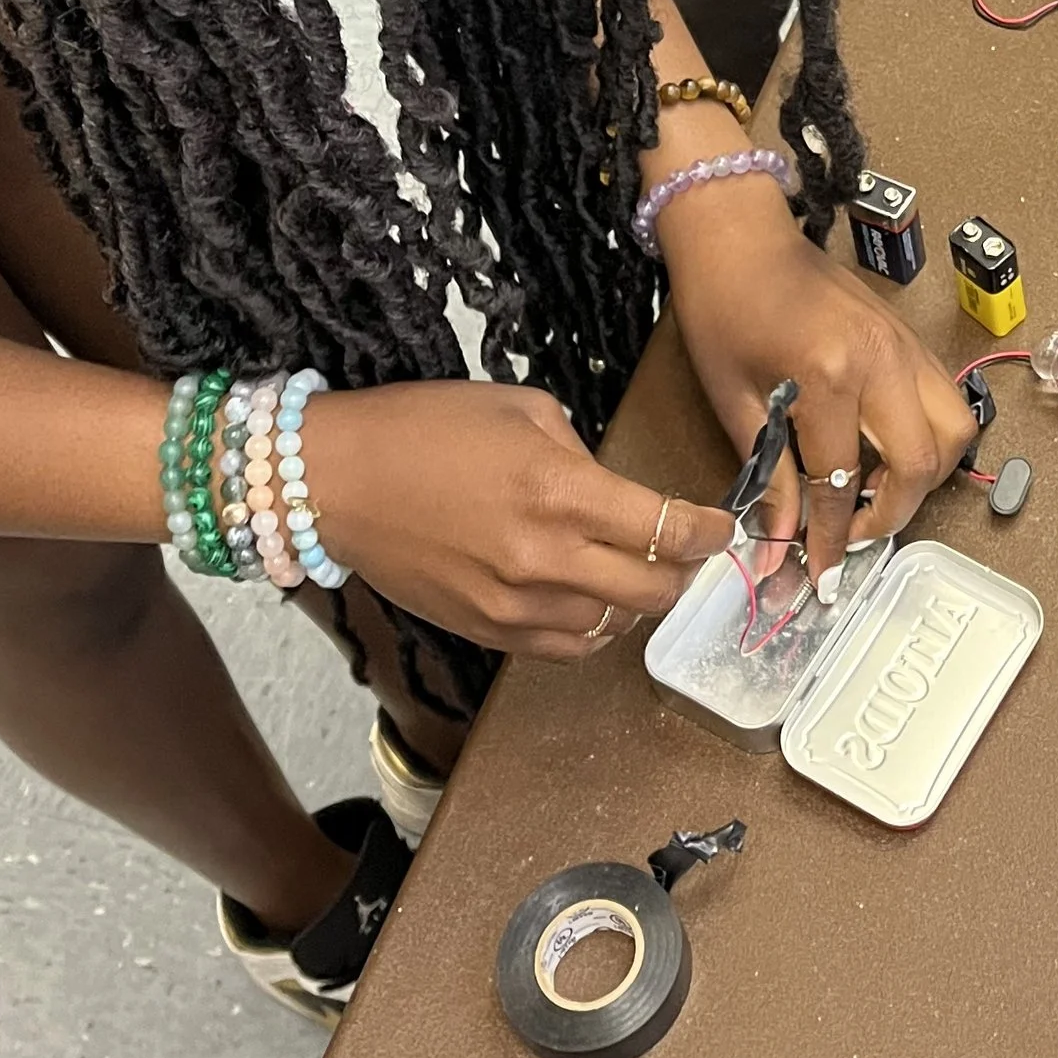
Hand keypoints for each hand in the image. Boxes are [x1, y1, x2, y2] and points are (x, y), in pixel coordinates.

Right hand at [301, 383, 736, 662]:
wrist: (337, 479)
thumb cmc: (424, 429)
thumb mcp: (523, 410)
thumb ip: (581, 455)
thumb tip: (614, 492)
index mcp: (560, 491)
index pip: (666, 528)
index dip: (709, 531)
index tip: (721, 526)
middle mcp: (544, 556)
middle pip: (652, 590)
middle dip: (684, 572)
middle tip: (687, 553)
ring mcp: (512, 603)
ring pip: (611, 626)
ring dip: (635, 603)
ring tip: (634, 575)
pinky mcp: (484, 630)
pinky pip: (563, 648)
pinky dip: (590, 630)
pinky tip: (590, 603)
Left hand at [656, 176, 977, 590]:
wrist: (739, 234)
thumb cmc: (723, 306)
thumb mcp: (734, 400)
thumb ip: (769, 476)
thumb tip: (778, 546)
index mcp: (830, 375)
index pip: (841, 481)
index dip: (829, 538)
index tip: (819, 574)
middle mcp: (882, 360)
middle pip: (921, 463)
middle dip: (890, 513)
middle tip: (848, 533)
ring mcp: (905, 345)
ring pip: (953, 432)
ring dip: (923, 475)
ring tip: (873, 490)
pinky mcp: (910, 338)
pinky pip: (945, 401)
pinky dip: (926, 438)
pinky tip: (882, 450)